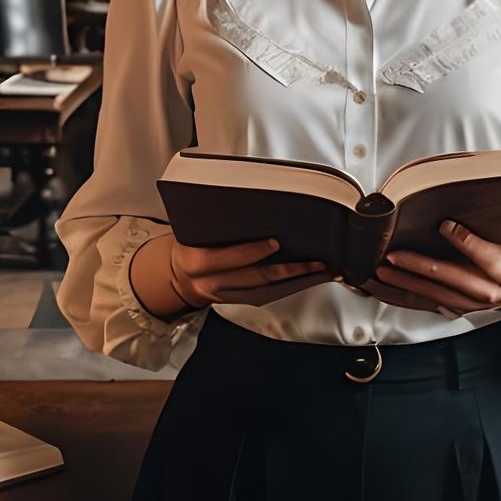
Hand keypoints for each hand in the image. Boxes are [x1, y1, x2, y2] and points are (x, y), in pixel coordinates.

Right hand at [168, 236, 337, 310]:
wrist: (178, 276)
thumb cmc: (190, 244)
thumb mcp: (190, 230)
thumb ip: (211, 221)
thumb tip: (243, 197)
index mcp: (195, 261)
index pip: (224, 259)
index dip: (250, 252)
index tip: (275, 243)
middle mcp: (210, 284)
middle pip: (253, 278)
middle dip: (287, 271)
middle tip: (314, 261)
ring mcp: (224, 297)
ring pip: (265, 291)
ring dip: (296, 282)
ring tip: (322, 270)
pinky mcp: (236, 303)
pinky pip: (266, 297)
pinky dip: (289, 288)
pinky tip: (308, 279)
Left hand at [364, 220, 500, 321]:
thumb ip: (497, 220)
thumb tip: (476, 189)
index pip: (485, 256)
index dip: (465, 241)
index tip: (445, 224)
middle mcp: (487, 291)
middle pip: (451, 280)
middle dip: (420, 268)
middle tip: (394, 255)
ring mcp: (469, 303)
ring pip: (432, 295)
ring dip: (404, 285)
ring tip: (380, 272)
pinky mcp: (456, 308)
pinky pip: (424, 304)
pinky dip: (401, 297)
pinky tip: (381, 289)